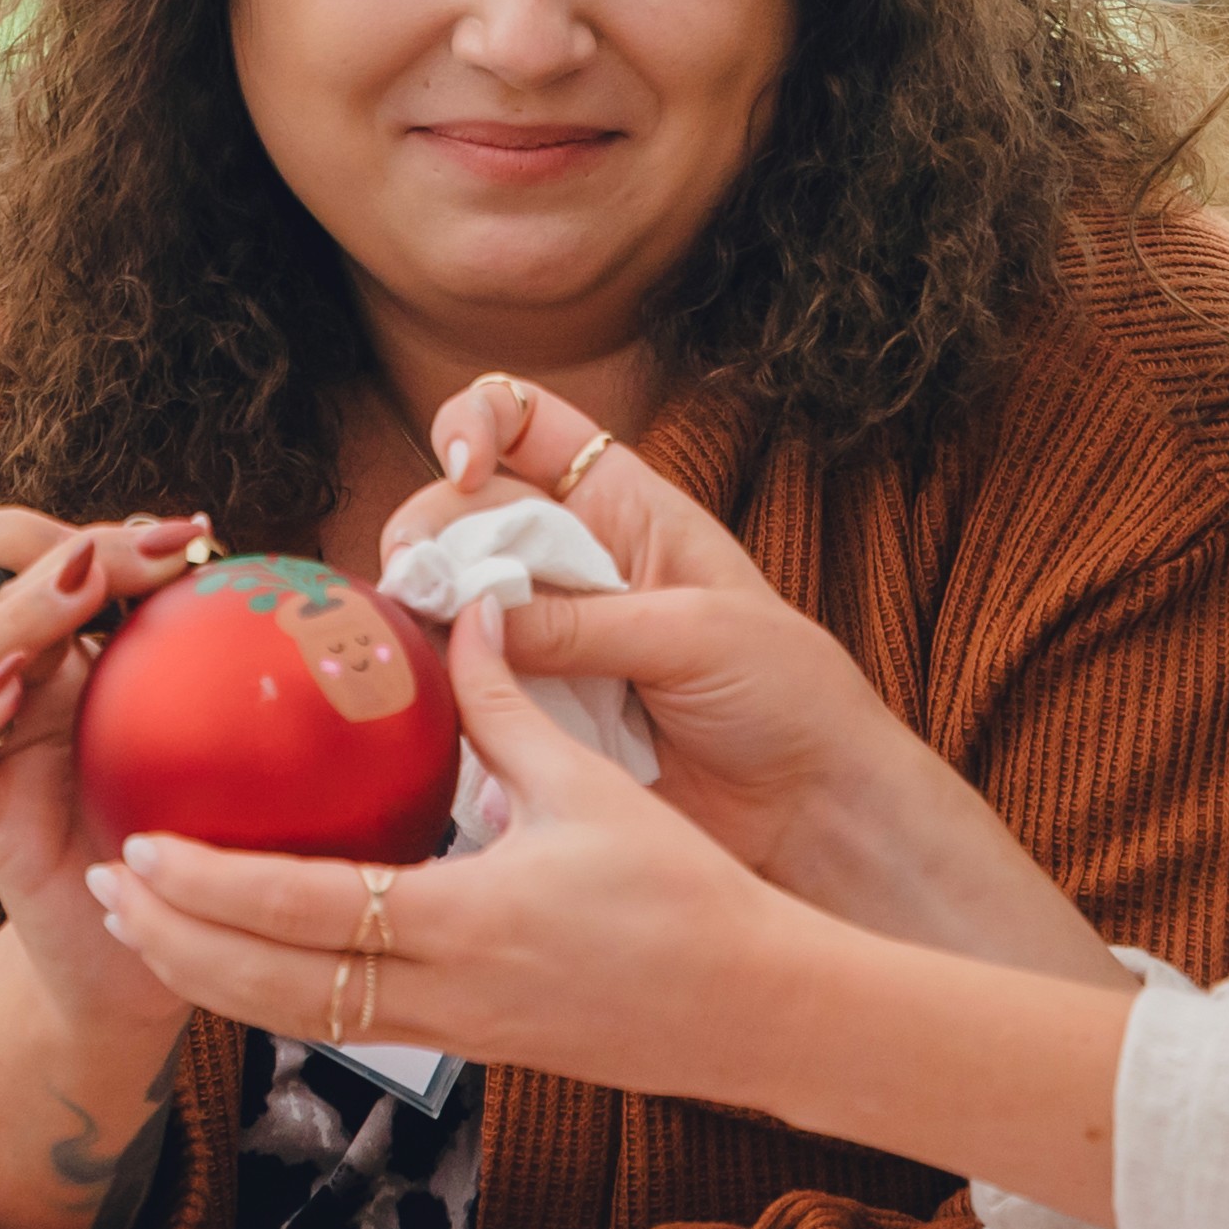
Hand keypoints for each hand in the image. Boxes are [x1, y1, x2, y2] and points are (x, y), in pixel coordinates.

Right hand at [0, 507, 205, 928]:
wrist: (154, 962)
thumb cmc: (196, 843)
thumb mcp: (223, 740)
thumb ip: (238, 669)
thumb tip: (327, 593)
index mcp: (72, 657)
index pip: (46, 557)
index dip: (101, 534)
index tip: (193, 534)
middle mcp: (18, 692)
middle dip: (46, 551)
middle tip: (120, 554)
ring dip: (7, 615)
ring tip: (74, 593)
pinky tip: (4, 697)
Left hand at [110, 605, 1150, 1226]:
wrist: (759, 1011)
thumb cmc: (687, 894)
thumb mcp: (594, 786)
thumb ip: (509, 703)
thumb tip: (463, 609)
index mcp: (466, 922)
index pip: (301, 911)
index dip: (208, 886)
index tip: (139, 848)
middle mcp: (443, 992)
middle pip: (268, 987)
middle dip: (175, 945)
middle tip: (104, 893)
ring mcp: (454, 1032)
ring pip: (296, 1018)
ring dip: (212, 977)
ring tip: (147, 929)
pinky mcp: (474, 1045)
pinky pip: (348, 1022)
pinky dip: (278, 992)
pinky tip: (249, 957)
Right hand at [385, 377, 983, 910]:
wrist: (810, 805)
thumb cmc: (784, 692)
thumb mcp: (689, 633)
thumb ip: (577, 623)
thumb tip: (463, 613)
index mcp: (622, 506)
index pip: (522, 423)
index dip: (477, 423)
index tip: (463, 465)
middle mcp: (571, 561)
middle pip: (460, 514)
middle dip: (428, 537)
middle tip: (420, 589)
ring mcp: (546, 637)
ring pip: (449, 602)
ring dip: (421, 618)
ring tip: (418, 648)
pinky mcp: (534, 711)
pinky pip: (465, 686)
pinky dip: (441, 689)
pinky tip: (435, 704)